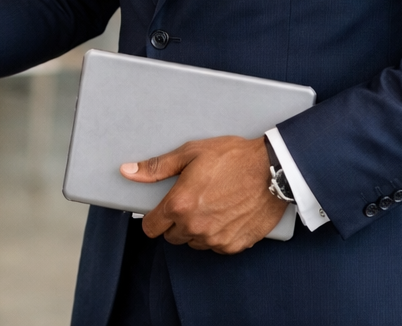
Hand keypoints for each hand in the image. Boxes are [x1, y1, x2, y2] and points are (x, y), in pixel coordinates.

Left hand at [120, 135, 287, 253]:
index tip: (160, 210)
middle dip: (176, 222)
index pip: (151, 228)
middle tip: (191, 201)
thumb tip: (128, 171)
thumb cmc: (232, 158)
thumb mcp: (190, 153)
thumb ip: (156, 167)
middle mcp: (195, 227)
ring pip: (193, 243)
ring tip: (211, 206)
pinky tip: (225, 215)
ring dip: (196, 230)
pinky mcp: (234, 245)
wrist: (273, 170)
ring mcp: (216, 239)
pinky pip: (215, 247)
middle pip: (171, 237)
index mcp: (180, 205)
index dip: (153, 218)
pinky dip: (217, 235)